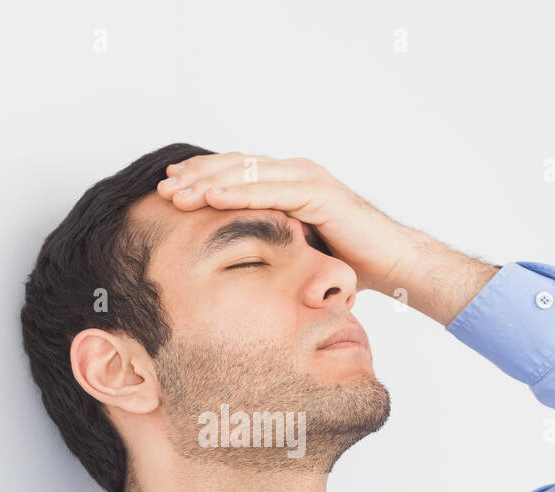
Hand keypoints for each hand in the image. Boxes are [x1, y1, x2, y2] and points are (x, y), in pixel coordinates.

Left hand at [155, 152, 418, 292]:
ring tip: (176, 193)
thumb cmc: (349, 259)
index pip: (236, 171)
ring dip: (208, 182)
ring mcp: (307, 178)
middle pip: (234, 166)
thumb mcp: (297, 247)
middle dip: (196, 176)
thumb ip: (272, 240)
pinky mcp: (317, 192)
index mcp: (290, 181)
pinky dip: (237, 192)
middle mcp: (296, 171)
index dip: (202, 176)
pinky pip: (268, 190)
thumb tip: (239, 259)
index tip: (170, 186)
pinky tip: (210, 197)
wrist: (392, 263)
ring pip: (245, 174)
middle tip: (162, 187)